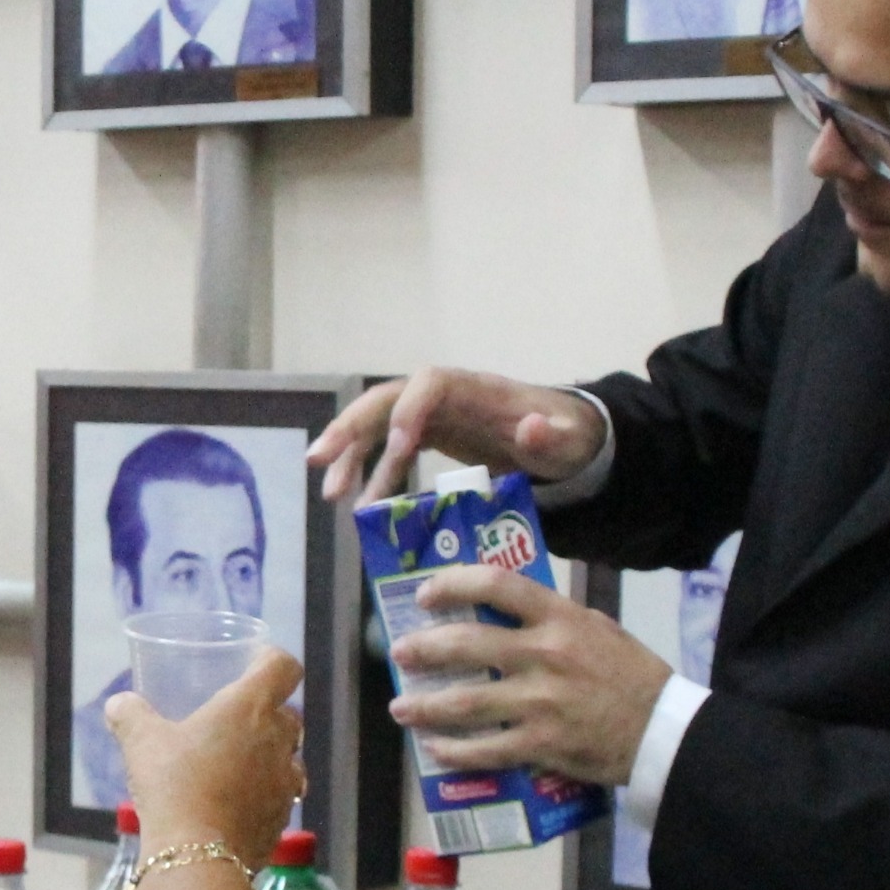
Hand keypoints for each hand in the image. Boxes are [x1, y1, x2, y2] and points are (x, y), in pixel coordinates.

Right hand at [108, 648, 305, 889]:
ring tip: (236, 768)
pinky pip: (279, 799)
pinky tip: (233, 807)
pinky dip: (262, 798)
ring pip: (289, 760)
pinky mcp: (281, 820)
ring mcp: (285, 783)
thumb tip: (118, 704)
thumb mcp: (141, 742)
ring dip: (270, 759)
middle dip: (268, 715)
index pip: (284, 667)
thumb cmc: (173, 784)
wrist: (196, 855)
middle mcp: (278, 740)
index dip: (272, 660)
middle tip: (235, 723)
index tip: (254, 664)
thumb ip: (130, 714)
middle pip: (289, 715)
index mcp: (250, 707)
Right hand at [311, 368, 604, 503]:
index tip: (399, 446)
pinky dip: (369, 472)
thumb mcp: (569, 440)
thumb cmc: (566, 435)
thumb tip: (531, 427)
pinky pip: (388, 448)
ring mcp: (432, 414)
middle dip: (352, 427)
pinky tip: (358, 505)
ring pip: (378, 424)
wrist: (564, 437)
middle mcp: (444, 395)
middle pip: (386, 400)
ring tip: (330, 494)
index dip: (409, 409)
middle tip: (320, 461)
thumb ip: (552, 436)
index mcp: (474, 389)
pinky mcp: (428, 435)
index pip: (428, 384)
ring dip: (349, 455)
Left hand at [385, 564, 668, 787]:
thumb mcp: (597, 627)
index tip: (426, 595)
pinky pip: (486, 749)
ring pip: (465, 703)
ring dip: (425, 705)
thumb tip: (501, 608)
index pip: (495, 585)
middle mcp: (544, 655)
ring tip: (401, 706)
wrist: (663, 731)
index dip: (453, 585)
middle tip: (401, 652)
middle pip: (466, 644)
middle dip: (423, 648)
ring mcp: (540, 703)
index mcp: (559, 618)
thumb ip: (551, 617)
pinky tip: (435, 749)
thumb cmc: (630, 674)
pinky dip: (454, 751)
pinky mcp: (541, 744)